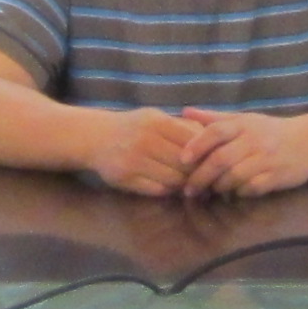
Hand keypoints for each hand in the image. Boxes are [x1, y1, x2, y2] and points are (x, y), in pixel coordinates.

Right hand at [87, 107, 221, 197]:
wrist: (95, 137)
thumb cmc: (133, 127)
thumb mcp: (156, 118)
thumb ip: (182, 127)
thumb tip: (212, 142)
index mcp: (156, 121)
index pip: (192, 141)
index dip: (204, 153)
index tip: (209, 160)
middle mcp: (145, 140)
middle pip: (184, 164)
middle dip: (196, 172)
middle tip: (204, 178)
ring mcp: (133, 160)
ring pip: (173, 179)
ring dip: (183, 184)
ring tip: (187, 183)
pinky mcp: (125, 178)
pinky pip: (157, 190)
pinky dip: (167, 190)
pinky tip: (169, 186)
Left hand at [179, 109, 307, 198]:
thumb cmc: (270, 130)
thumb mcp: (244, 119)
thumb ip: (214, 118)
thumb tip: (184, 111)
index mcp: (243, 124)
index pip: (215, 132)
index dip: (197, 146)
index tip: (182, 160)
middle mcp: (253, 140)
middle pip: (221, 159)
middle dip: (201, 176)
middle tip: (188, 189)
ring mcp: (266, 159)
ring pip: (234, 176)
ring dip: (218, 186)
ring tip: (209, 192)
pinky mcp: (277, 176)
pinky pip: (252, 188)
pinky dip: (239, 193)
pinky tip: (234, 193)